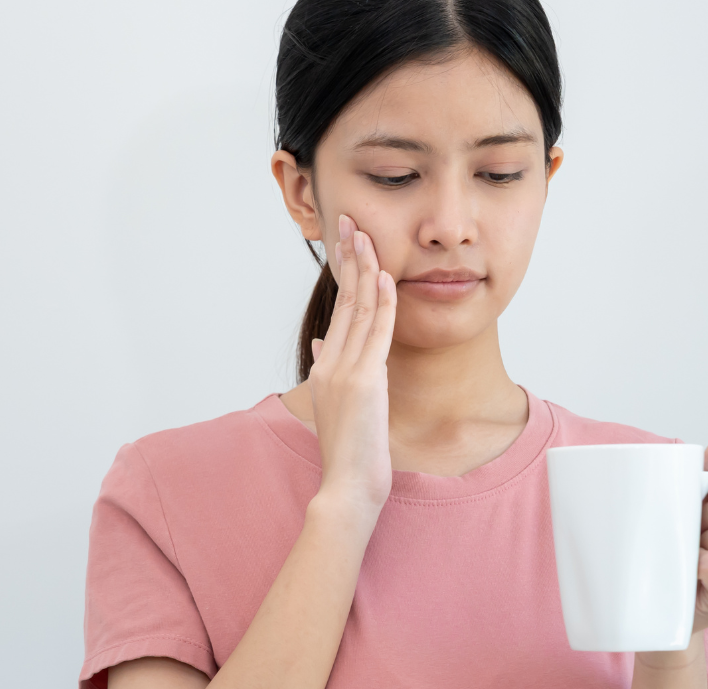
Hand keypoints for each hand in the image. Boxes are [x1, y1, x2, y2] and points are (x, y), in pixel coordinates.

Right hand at [308, 213, 397, 515]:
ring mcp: (345, 370)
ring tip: (365, 234)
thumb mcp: (332, 404)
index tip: (347, 243)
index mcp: (325, 366)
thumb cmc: (348, 451)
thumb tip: (321, 340)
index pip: (339, 310)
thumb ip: (327, 368)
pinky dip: (383, 301)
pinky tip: (386, 276)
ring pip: (358, 309)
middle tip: (351, 222)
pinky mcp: (365, 381)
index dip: (345, 274)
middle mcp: (331, 363)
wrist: (347, 486)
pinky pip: (377, 333)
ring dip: (364, 269)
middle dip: (349, 258)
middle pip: (344, 300)